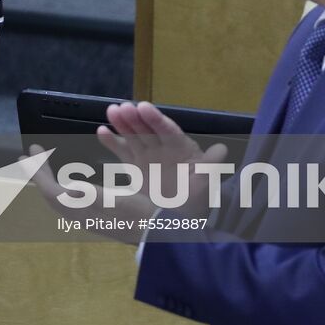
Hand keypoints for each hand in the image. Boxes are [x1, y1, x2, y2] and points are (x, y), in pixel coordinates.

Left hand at [25, 144, 153, 243]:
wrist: (160, 235)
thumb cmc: (141, 215)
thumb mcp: (119, 201)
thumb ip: (93, 196)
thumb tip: (68, 189)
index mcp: (84, 211)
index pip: (51, 191)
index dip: (37, 173)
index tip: (28, 154)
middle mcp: (81, 216)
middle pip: (51, 195)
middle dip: (39, 173)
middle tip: (32, 153)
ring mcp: (87, 218)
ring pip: (59, 199)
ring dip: (48, 180)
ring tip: (44, 164)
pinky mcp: (95, 218)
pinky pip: (69, 201)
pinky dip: (61, 186)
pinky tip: (68, 181)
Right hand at [95, 102, 228, 216]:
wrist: (182, 217)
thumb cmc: (196, 198)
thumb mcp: (206, 183)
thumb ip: (210, 165)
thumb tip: (222, 149)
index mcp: (179, 147)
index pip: (167, 130)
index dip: (155, 119)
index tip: (144, 107)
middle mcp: (162, 147)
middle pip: (147, 129)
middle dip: (135, 118)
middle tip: (122, 107)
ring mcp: (147, 154)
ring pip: (133, 135)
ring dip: (122, 123)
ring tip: (111, 111)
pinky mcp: (134, 165)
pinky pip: (122, 151)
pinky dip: (112, 141)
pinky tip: (102, 131)